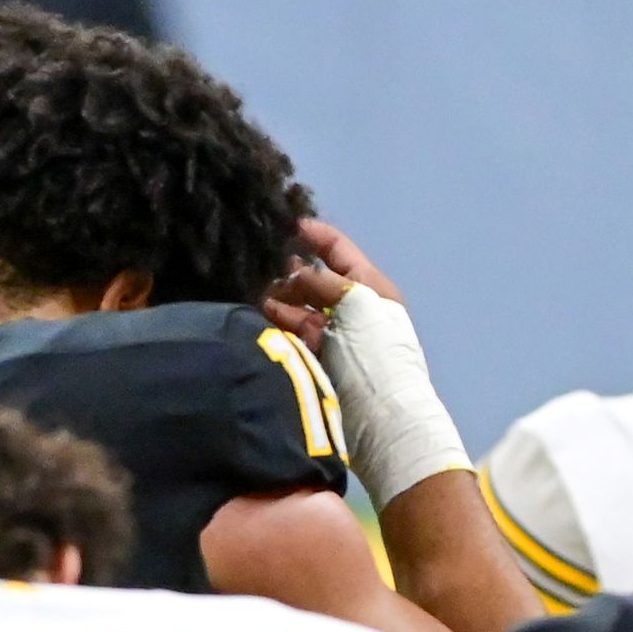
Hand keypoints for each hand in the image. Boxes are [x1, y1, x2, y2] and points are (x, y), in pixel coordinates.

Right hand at [260, 216, 406, 348]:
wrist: (378, 408)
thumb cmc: (374, 347)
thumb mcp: (357, 302)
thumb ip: (323, 281)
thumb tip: (294, 272)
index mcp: (370, 286)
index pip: (340, 250)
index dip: (314, 234)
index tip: (284, 223)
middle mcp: (353, 304)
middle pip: (315, 276)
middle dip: (289, 268)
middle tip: (259, 261)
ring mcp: (333, 329)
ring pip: (299, 302)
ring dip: (278, 293)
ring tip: (254, 285)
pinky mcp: (316, 352)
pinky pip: (292, 327)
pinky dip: (277, 317)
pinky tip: (258, 309)